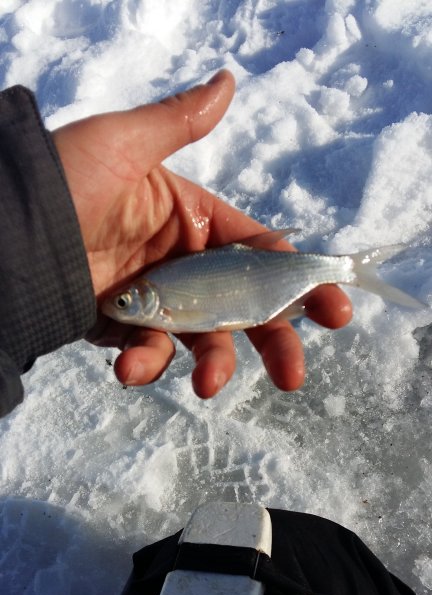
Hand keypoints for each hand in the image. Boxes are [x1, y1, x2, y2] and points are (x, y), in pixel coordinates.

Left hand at [53, 70, 351, 397]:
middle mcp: (182, 264)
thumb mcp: (124, 145)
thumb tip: (228, 82)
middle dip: (275, 339)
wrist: (4, 235)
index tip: (333, 308)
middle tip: (294, 375)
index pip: (260, 253)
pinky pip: (149, 354)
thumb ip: (179, 123)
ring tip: (209, 384)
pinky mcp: (123, 331)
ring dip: (214, 365)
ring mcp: (155, 302)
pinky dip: (147, 366)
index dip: (298, 279)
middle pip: (244, 307)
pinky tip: (132, 369)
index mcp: (193, 219)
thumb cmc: (64, 181)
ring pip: (202, 340)